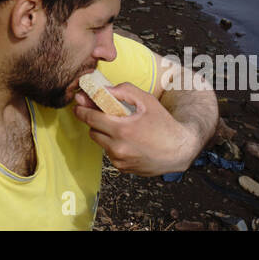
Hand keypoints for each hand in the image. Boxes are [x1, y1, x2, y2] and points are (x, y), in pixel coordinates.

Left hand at [71, 82, 196, 175]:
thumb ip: (123, 91)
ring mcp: (120, 160)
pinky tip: (129, 140)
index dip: (82, 109)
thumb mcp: (146, 100)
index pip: (90, 118)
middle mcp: (118, 147)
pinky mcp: (123, 168)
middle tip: (104, 113)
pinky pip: (110, 153)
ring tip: (122, 127)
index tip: (79, 103)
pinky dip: (114, 145)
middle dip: (96, 121)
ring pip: (101, 143)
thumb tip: (102, 90)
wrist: (179, 150)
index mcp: (122, 129)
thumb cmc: (164, 123)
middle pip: (92, 130)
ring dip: (105, 134)